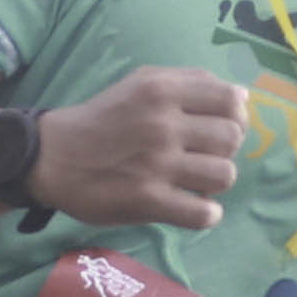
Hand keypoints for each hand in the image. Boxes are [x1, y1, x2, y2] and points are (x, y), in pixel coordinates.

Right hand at [31, 67, 248, 230]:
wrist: (52, 156)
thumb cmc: (103, 118)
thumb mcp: (141, 82)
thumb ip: (190, 81)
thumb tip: (243, 96)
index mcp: (162, 90)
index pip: (232, 101)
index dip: (235, 117)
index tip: (219, 128)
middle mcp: (162, 124)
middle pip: (232, 139)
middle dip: (224, 150)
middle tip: (202, 156)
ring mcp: (157, 164)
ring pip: (224, 176)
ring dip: (214, 183)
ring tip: (195, 182)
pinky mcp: (148, 200)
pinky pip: (203, 214)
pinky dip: (205, 214)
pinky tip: (191, 207)